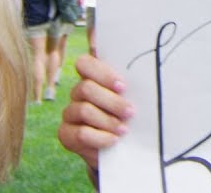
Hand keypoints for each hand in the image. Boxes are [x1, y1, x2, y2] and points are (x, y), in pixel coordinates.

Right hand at [58, 54, 134, 173]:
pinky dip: (99, 138)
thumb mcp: (134, 99)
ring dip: (107, 121)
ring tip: (124, 130)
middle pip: (86, 88)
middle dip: (111, 101)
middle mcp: (78, 92)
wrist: (124, 147)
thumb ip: (132, 85)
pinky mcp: (66, 134)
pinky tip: (113, 140)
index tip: (123, 86)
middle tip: (130, 112)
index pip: (84, 64)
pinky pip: (80, 134)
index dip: (102, 74)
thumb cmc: (131, 117)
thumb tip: (144, 71)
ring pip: (83, 110)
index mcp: (93, 77)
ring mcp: (70, 113)